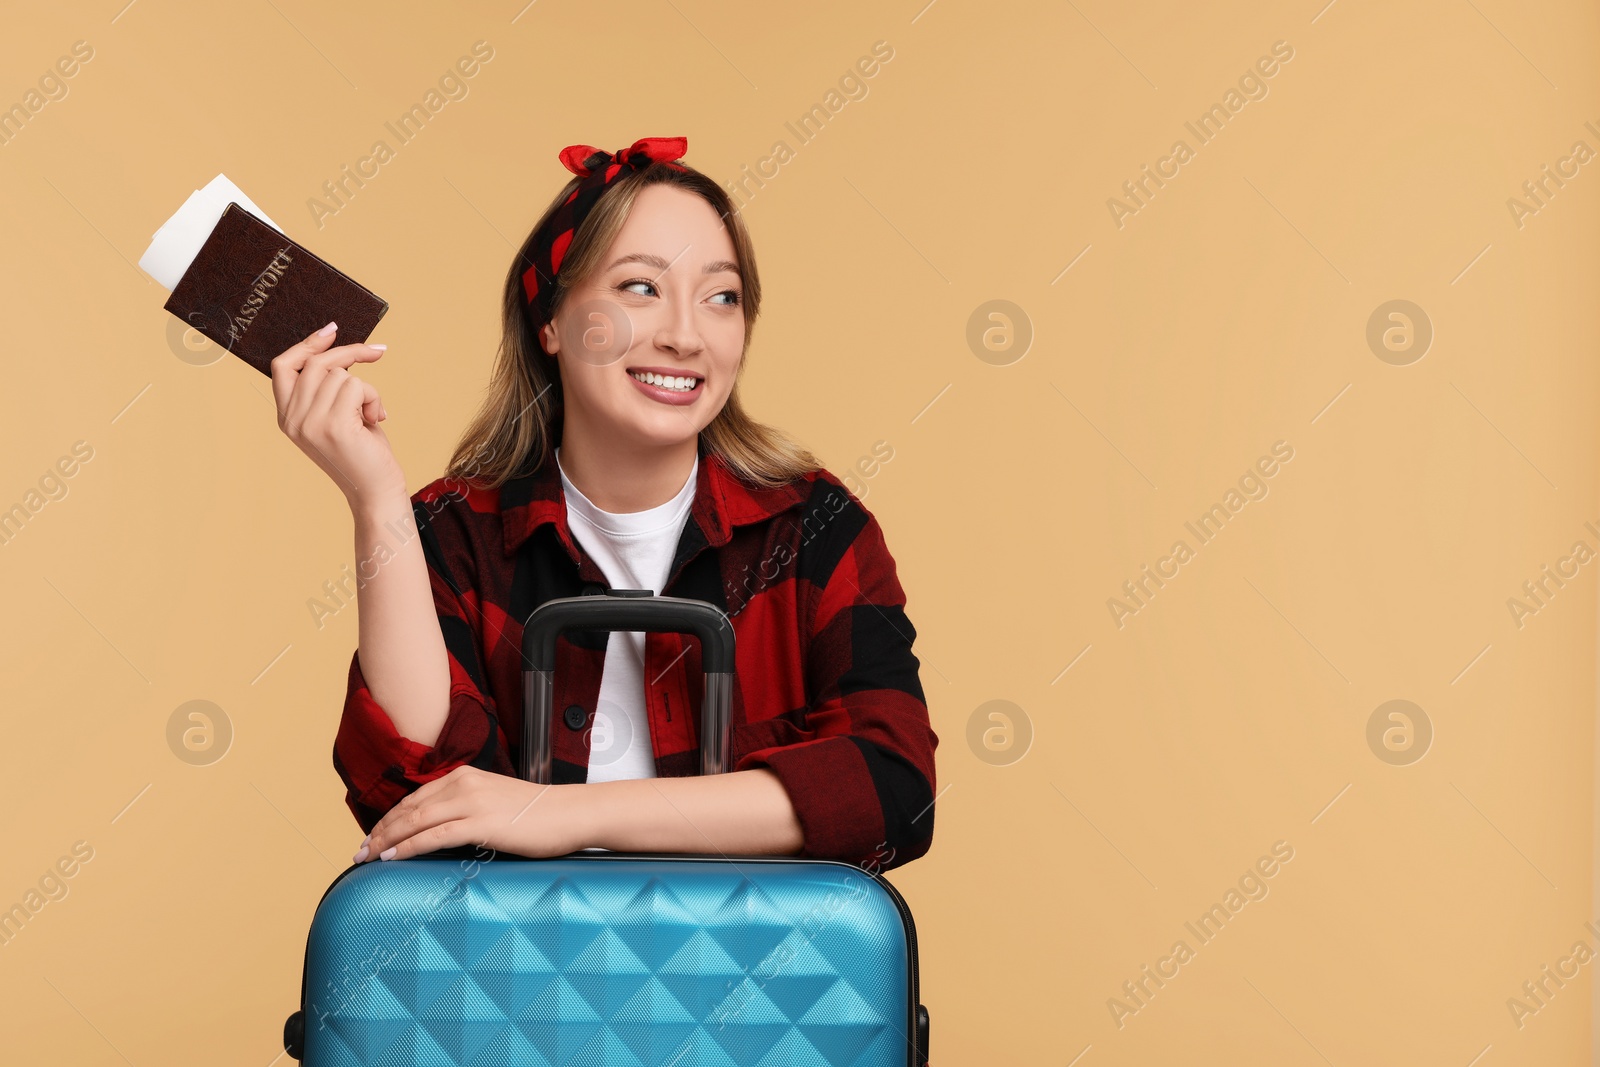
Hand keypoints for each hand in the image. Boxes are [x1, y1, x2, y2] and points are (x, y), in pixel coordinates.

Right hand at [272, 321, 405, 510]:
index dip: (306, 344)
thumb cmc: (362, 452)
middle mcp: (292, 419)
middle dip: (351, 354)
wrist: (375, 490)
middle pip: (317, 363)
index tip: (331, 330)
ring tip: (371, 414)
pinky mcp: (333, 426)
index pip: (282, 366)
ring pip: (340, 374)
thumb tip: (335, 348)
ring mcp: (310, 423)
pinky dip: (374, 398)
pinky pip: (357, 386)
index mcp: (286, 416)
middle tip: (377, 353)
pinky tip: (376, 419)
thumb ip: (327, 389)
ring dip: (366, 389)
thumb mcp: (336, 415)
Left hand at [353, 766, 586, 862]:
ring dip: (387, 840)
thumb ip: (466, 809)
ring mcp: (472, 802)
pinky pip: (435, 835)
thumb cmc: (538, 814)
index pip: (414, 798)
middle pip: (408, 808)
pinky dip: (409, 847)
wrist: (570, 813)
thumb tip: (441, 832)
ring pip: (415, 820)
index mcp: (464, 776)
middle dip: (380, 832)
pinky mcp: (481, 823)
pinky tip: (393, 857)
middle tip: (360, 851)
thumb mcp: (495, 802)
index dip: (388, 819)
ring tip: (368, 856)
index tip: (372, 837)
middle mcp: (463, 784)